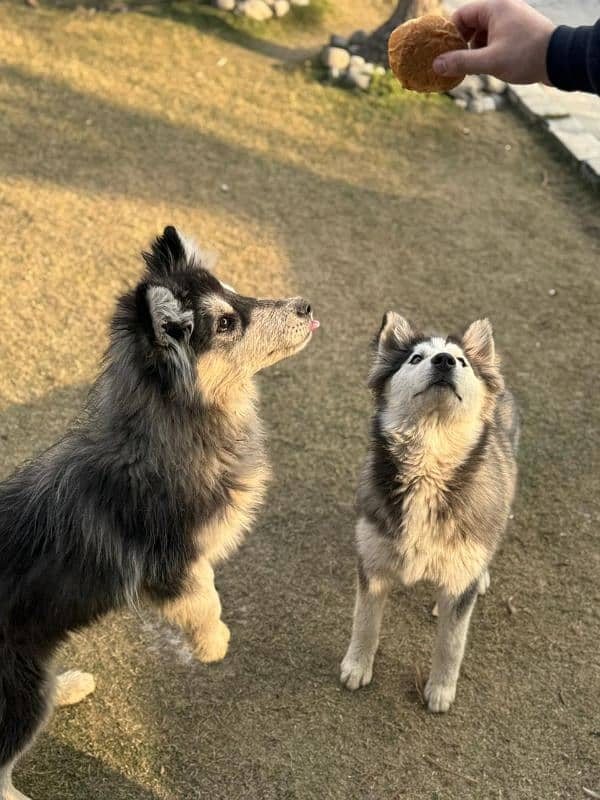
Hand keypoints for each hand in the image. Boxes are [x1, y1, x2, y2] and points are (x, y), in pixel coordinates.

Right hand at [432, 0, 555, 84]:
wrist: (559, 59)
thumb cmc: (525, 56)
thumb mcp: (490, 62)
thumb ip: (462, 62)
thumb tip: (436, 65)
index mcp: (494, 7)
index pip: (461, 16)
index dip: (451, 35)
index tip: (446, 54)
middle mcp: (503, 7)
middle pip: (471, 23)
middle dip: (464, 44)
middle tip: (460, 63)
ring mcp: (512, 17)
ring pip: (483, 32)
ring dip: (476, 49)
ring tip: (478, 67)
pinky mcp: (518, 29)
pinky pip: (495, 36)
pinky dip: (489, 49)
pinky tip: (491, 64)